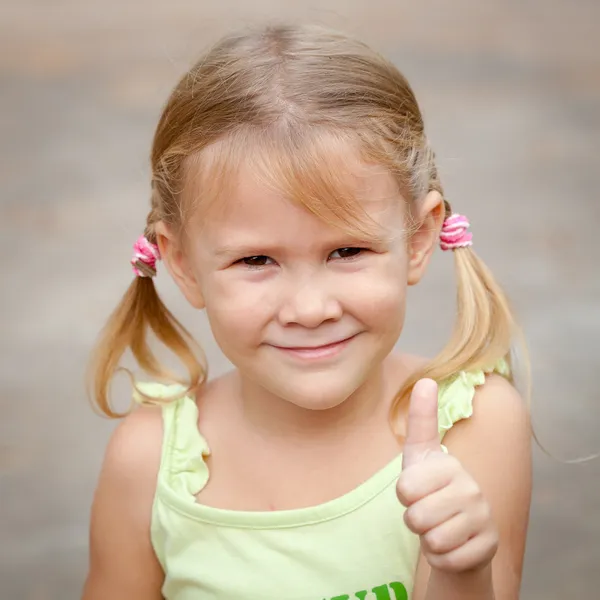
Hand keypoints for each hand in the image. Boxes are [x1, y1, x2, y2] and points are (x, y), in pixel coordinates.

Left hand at [396, 379, 498, 572]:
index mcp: (448, 465)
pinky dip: (441, 558)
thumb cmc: (431, 489)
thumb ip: (421, 420)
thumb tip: (426, 379)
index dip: (404, 494)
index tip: (418, 487)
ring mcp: (481, 517)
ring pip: (431, 539)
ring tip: (439, 526)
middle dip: (414, 520)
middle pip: (416, 516)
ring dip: (428, 539)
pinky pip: (445, 559)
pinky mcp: (487, 546)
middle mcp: (470, 487)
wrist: (459, 532)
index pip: (406, 487)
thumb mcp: (419, 456)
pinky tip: (452, 544)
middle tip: (427, 511)